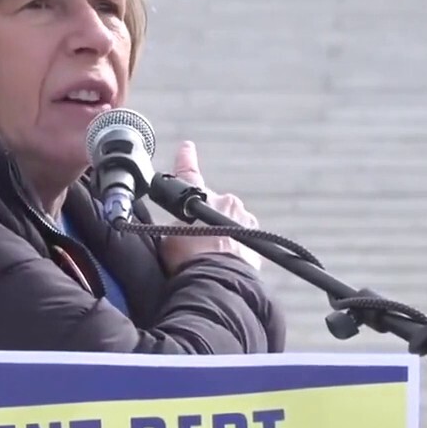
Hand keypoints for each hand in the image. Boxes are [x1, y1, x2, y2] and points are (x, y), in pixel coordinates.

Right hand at [158, 141, 261, 273]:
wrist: (216, 281)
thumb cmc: (188, 259)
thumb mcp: (169, 238)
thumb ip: (176, 225)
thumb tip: (182, 230)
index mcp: (201, 197)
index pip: (189, 173)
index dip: (186, 159)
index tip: (187, 146)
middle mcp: (226, 202)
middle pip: (214, 205)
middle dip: (207, 220)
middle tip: (196, 242)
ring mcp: (245, 219)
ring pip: (231, 222)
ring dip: (223, 234)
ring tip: (211, 256)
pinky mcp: (257, 238)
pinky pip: (243, 238)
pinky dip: (235, 246)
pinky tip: (224, 261)